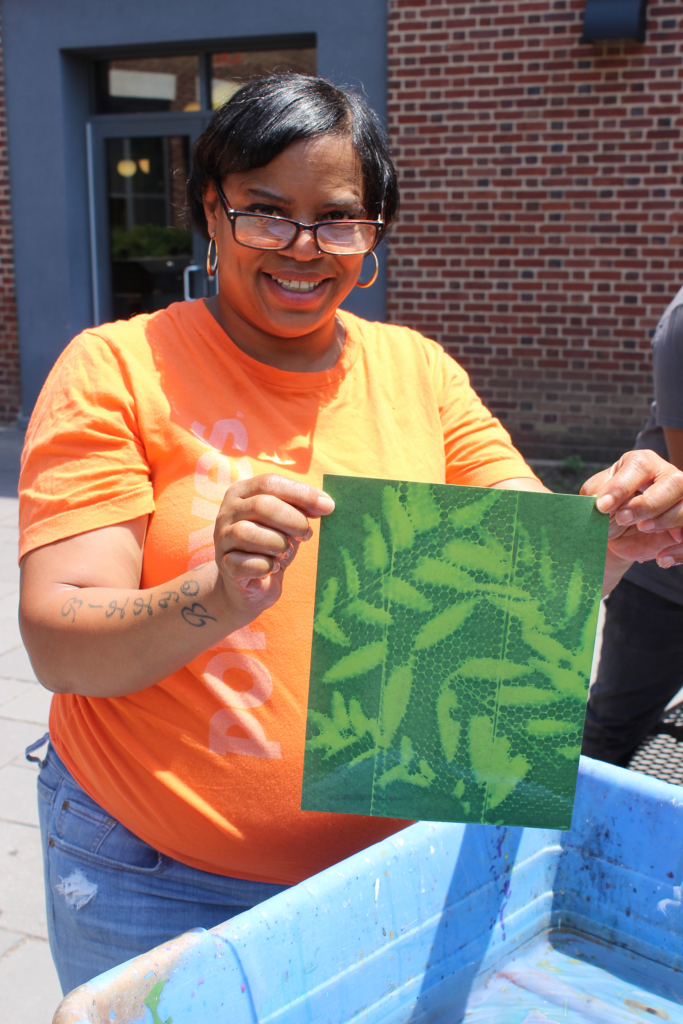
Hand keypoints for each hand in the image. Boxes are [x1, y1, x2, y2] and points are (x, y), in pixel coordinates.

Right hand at [213, 473, 334, 614]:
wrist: (251, 584)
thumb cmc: (272, 545)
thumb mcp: (287, 523)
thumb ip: (301, 509)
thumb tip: (325, 504)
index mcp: (242, 492)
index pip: (270, 482)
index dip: (301, 493)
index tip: (328, 506)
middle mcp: (227, 511)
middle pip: (261, 505)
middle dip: (293, 520)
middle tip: (306, 533)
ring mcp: (222, 538)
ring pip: (248, 532)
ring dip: (278, 543)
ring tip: (285, 551)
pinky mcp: (224, 565)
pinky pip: (245, 563)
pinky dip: (266, 566)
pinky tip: (272, 567)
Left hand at [581, 450, 682, 568]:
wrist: (614, 536)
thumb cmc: (606, 509)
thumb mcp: (595, 498)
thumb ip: (597, 493)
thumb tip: (602, 501)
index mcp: (643, 464)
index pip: (640, 466)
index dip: (622, 486)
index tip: (603, 506)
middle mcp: (667, 478)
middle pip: (675, 482)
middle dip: (648, 503)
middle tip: (623, 518)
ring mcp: (681, 501)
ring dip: (666, 520)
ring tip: (642, 529)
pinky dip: (678, 551)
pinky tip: (660, 558)